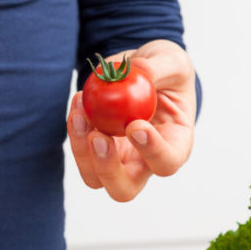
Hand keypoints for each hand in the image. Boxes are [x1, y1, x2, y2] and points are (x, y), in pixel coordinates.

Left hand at [67, 39, 195, 200]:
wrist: (140, 71)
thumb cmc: (165, 70)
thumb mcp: (171, 60)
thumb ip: (159, 67)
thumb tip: (138, 70)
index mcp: (175, 144)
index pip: (166, 163)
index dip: (152, 152)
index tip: (136, 125)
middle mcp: (144, 160)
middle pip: (123, 189)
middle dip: (107, 169)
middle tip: (98, 136)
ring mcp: (117, 157)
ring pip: (93, 175)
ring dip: (81, 148)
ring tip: (81, 110)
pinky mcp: (94, 146)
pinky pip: (79, 148)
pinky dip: (75, 128)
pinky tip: (79, 100)